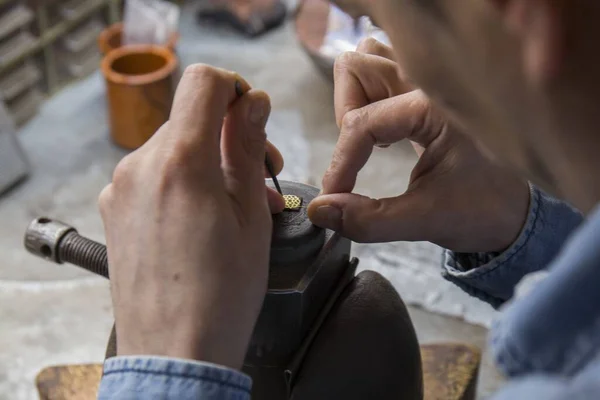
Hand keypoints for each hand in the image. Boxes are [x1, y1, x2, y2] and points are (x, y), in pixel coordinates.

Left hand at [99, 65, 283, 368]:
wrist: (175, 352)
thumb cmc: (220, 296)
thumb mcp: (251, 216)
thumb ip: (247, 149)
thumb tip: (251, 105)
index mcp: (181, 162)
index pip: (203, 83)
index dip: (235, 91)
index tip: (252, 118)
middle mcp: (140, 167)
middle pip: (189, 117)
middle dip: (228, 135)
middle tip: (259, 174)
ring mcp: (121, 190)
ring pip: (172, 147)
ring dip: (207, 161)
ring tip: (232, 204)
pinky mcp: (114, 210)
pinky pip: (153, 174)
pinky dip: (181, 181)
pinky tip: (202, 218)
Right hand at [308, 39, 529, 252]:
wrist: (515, 210)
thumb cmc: (481, 211)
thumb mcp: (425, 220)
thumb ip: (369, 219)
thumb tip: (320, 211)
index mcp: (438, 109)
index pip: (363, 122)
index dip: (340, 163)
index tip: (333, 197)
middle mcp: (433, 83)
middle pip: (357, 67)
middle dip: (344, 114)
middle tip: (355, 156)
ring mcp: (429, 81)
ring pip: (367, 60)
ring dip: (354, 99)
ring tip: (368, 140)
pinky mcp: (424, 91)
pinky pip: (381, 72)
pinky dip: (367, 98)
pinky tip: (383, 134)